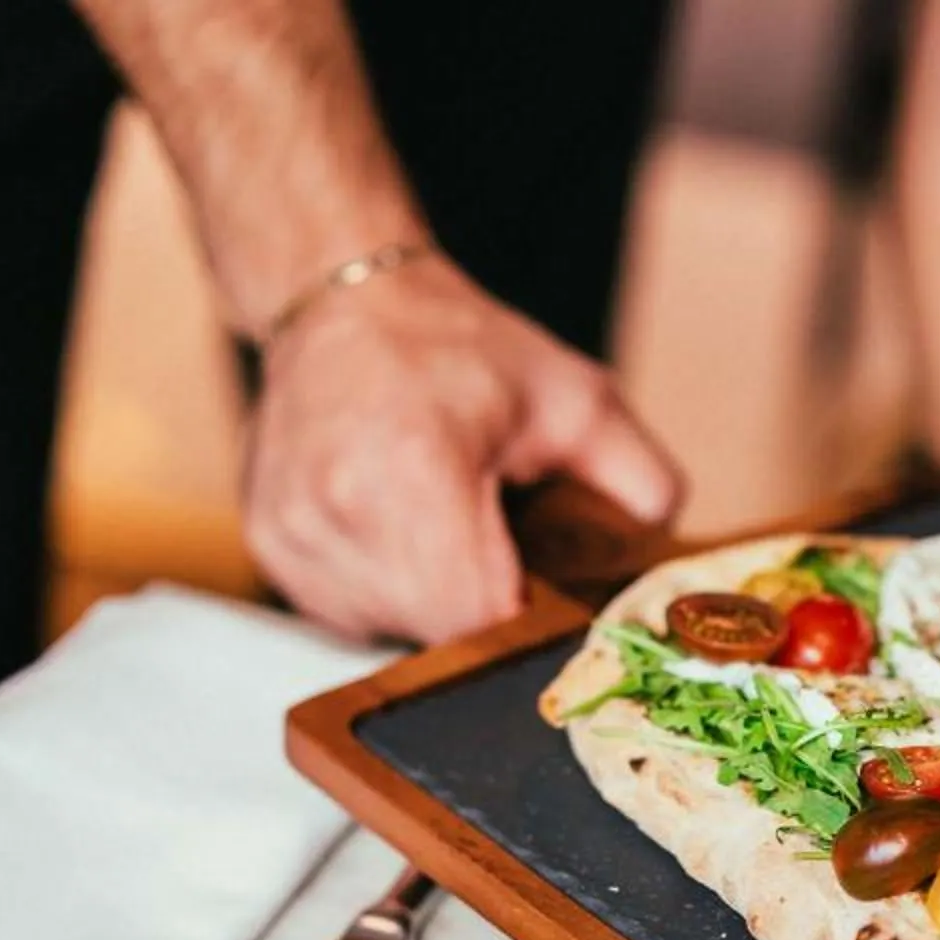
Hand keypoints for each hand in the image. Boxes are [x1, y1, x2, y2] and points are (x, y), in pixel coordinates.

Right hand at [240, 255, 681, 641]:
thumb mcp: (573, 399)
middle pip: (434, 634)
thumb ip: (639, 478)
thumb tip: (668, 549)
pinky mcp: (270, 547)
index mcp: (415, 472)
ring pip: (387, 630)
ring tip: (437, 522)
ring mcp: (294, 533)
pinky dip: (381, 588)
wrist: (343, 304)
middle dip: (477, 606)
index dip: (519, 616)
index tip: (537, 583)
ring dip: (427, 600)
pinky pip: (344, 612)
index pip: (478, 619)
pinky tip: (394, 527)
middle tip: (492, 541)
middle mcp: (340, 509)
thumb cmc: (454, 349)